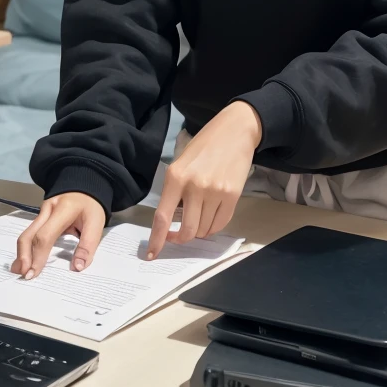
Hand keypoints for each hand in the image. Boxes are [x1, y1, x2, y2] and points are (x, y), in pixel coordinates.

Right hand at [11, 192, 105, 279]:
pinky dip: (27, 247)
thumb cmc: (92, 204)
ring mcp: (42, 212)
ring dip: (22, 253)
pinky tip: (24, 259)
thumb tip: (77, 268)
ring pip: (27, 233)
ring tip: (18, 270)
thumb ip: (88, 245)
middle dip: (23, 256)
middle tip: (22, 274)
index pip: (45, 235)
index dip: (38, 256)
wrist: (86, 182)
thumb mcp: (96, 223)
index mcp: (62, 210)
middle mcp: (47, 209)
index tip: (33, 273)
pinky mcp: (41, 216)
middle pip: (29, 234)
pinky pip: (31, 232)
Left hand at [147, 101, 261, 259]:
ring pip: (203, 229)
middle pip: (186, 230)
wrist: (234, 132)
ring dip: (198, 230)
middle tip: (179, 234)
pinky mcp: (232, 196)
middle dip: (181, 238)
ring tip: (198, 216)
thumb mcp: (181, 162)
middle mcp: (194, 186)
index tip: (152, 254)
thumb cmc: (204, 146)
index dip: (157, 239)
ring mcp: (215, 192)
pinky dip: (213, 227)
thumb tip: (171, 219)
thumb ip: (175, 189)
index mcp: (175, 177)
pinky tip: (210, 216)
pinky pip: (220, 224)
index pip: (162, 216)